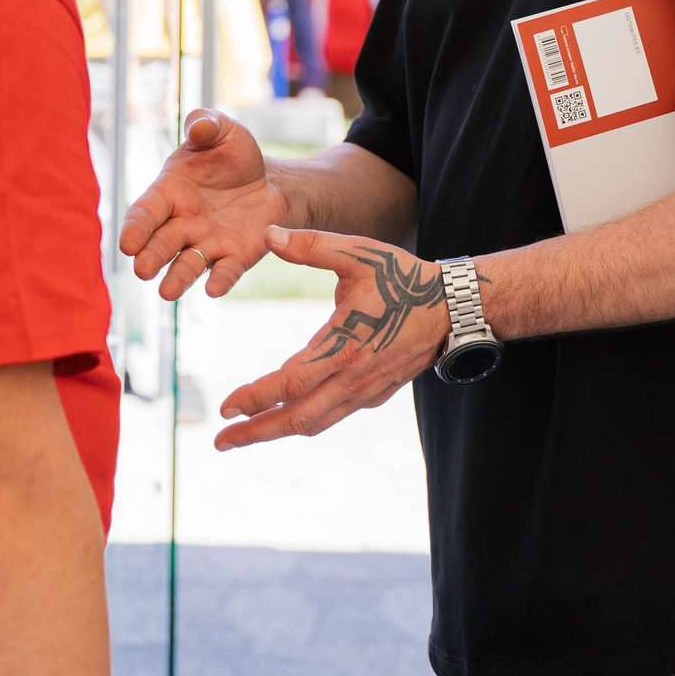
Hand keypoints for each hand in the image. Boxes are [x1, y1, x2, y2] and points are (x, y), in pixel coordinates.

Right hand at [118, 109, 290, 299]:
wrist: (268, 180)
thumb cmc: (233, 155)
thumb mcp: (222, 132)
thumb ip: (206, 125)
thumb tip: (199, 127)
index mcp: (170, 192)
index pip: (146, 212)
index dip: (136, 227)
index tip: (127, 243)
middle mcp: (183, 222)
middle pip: (162, 242)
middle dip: (151, 256)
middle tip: (142, 270)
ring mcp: (208, 242)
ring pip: (188, 263)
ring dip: (177, 278)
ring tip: (167, 292)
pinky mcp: (236, 256)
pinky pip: (226, 270)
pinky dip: (220, 280)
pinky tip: (213, 289)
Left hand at [214, 228, 447, 450]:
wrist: (454, 307)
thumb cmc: (404, 278)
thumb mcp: (359, 253)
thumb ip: (311, 246)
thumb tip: (269, 234)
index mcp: (343, 346)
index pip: (288, 384)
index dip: (254, 399)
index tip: (224, 408)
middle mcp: (352, 377)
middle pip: (296, 418)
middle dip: (255, 433)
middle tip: (220, 441)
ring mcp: (366, 391)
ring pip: (314, 423)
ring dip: (276, 432)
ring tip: (244, 436)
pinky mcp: (376, 394)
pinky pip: (333, 415)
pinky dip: (305, 421)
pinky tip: (287, 415)